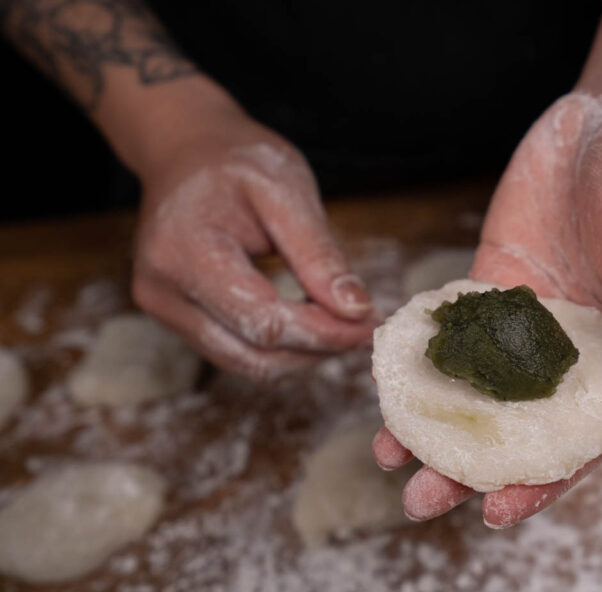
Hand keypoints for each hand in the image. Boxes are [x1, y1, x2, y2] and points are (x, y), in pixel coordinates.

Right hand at [131, 105, 376, 378]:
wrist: (184, 149)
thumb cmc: (235, 160)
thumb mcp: (287, 189)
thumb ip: (320, 254)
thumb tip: (357, 311)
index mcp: (183, 252)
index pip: (263, 321)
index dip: (324, 332)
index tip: (371, 323)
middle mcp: (161, 291)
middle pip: (254, 355)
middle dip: (318, 348)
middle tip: (366, 326)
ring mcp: (162, 309)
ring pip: (246, 364)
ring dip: (303, 354)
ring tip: (344, 324)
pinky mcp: (175, 318)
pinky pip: (236, 352)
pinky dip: (281, 348)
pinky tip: (313, 322)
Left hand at [374, 92, 601, 527]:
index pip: (580, 441)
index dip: (543, 482)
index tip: (497, 512)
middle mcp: (570, 358)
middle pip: (516, 430)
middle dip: (469, 471)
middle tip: (419, 502)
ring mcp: (525, 327)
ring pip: (476, 391)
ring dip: (434, 427)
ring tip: (387, 459)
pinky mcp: (490, 289)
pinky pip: (451, 333)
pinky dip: (422, 362)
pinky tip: (385, 386)